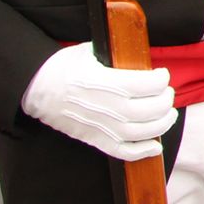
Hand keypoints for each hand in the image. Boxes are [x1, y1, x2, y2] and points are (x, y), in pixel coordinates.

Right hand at [21, 43, 175, 161]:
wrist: (35, 88)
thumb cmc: (63, 67)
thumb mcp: (92, 51)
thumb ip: (118, 55)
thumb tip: (138, 56)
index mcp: (111, 83)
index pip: (151, 85)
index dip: (161, 79)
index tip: (161, 74)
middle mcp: (111, 108)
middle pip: (153, 109)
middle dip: (165, 100)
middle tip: (166, 93)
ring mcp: (104, 127)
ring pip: (144, 132)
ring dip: (163, 124)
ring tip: (168, 114)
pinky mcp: (95, 140)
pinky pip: (124, 152)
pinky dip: (142, 152)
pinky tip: (155, 146)